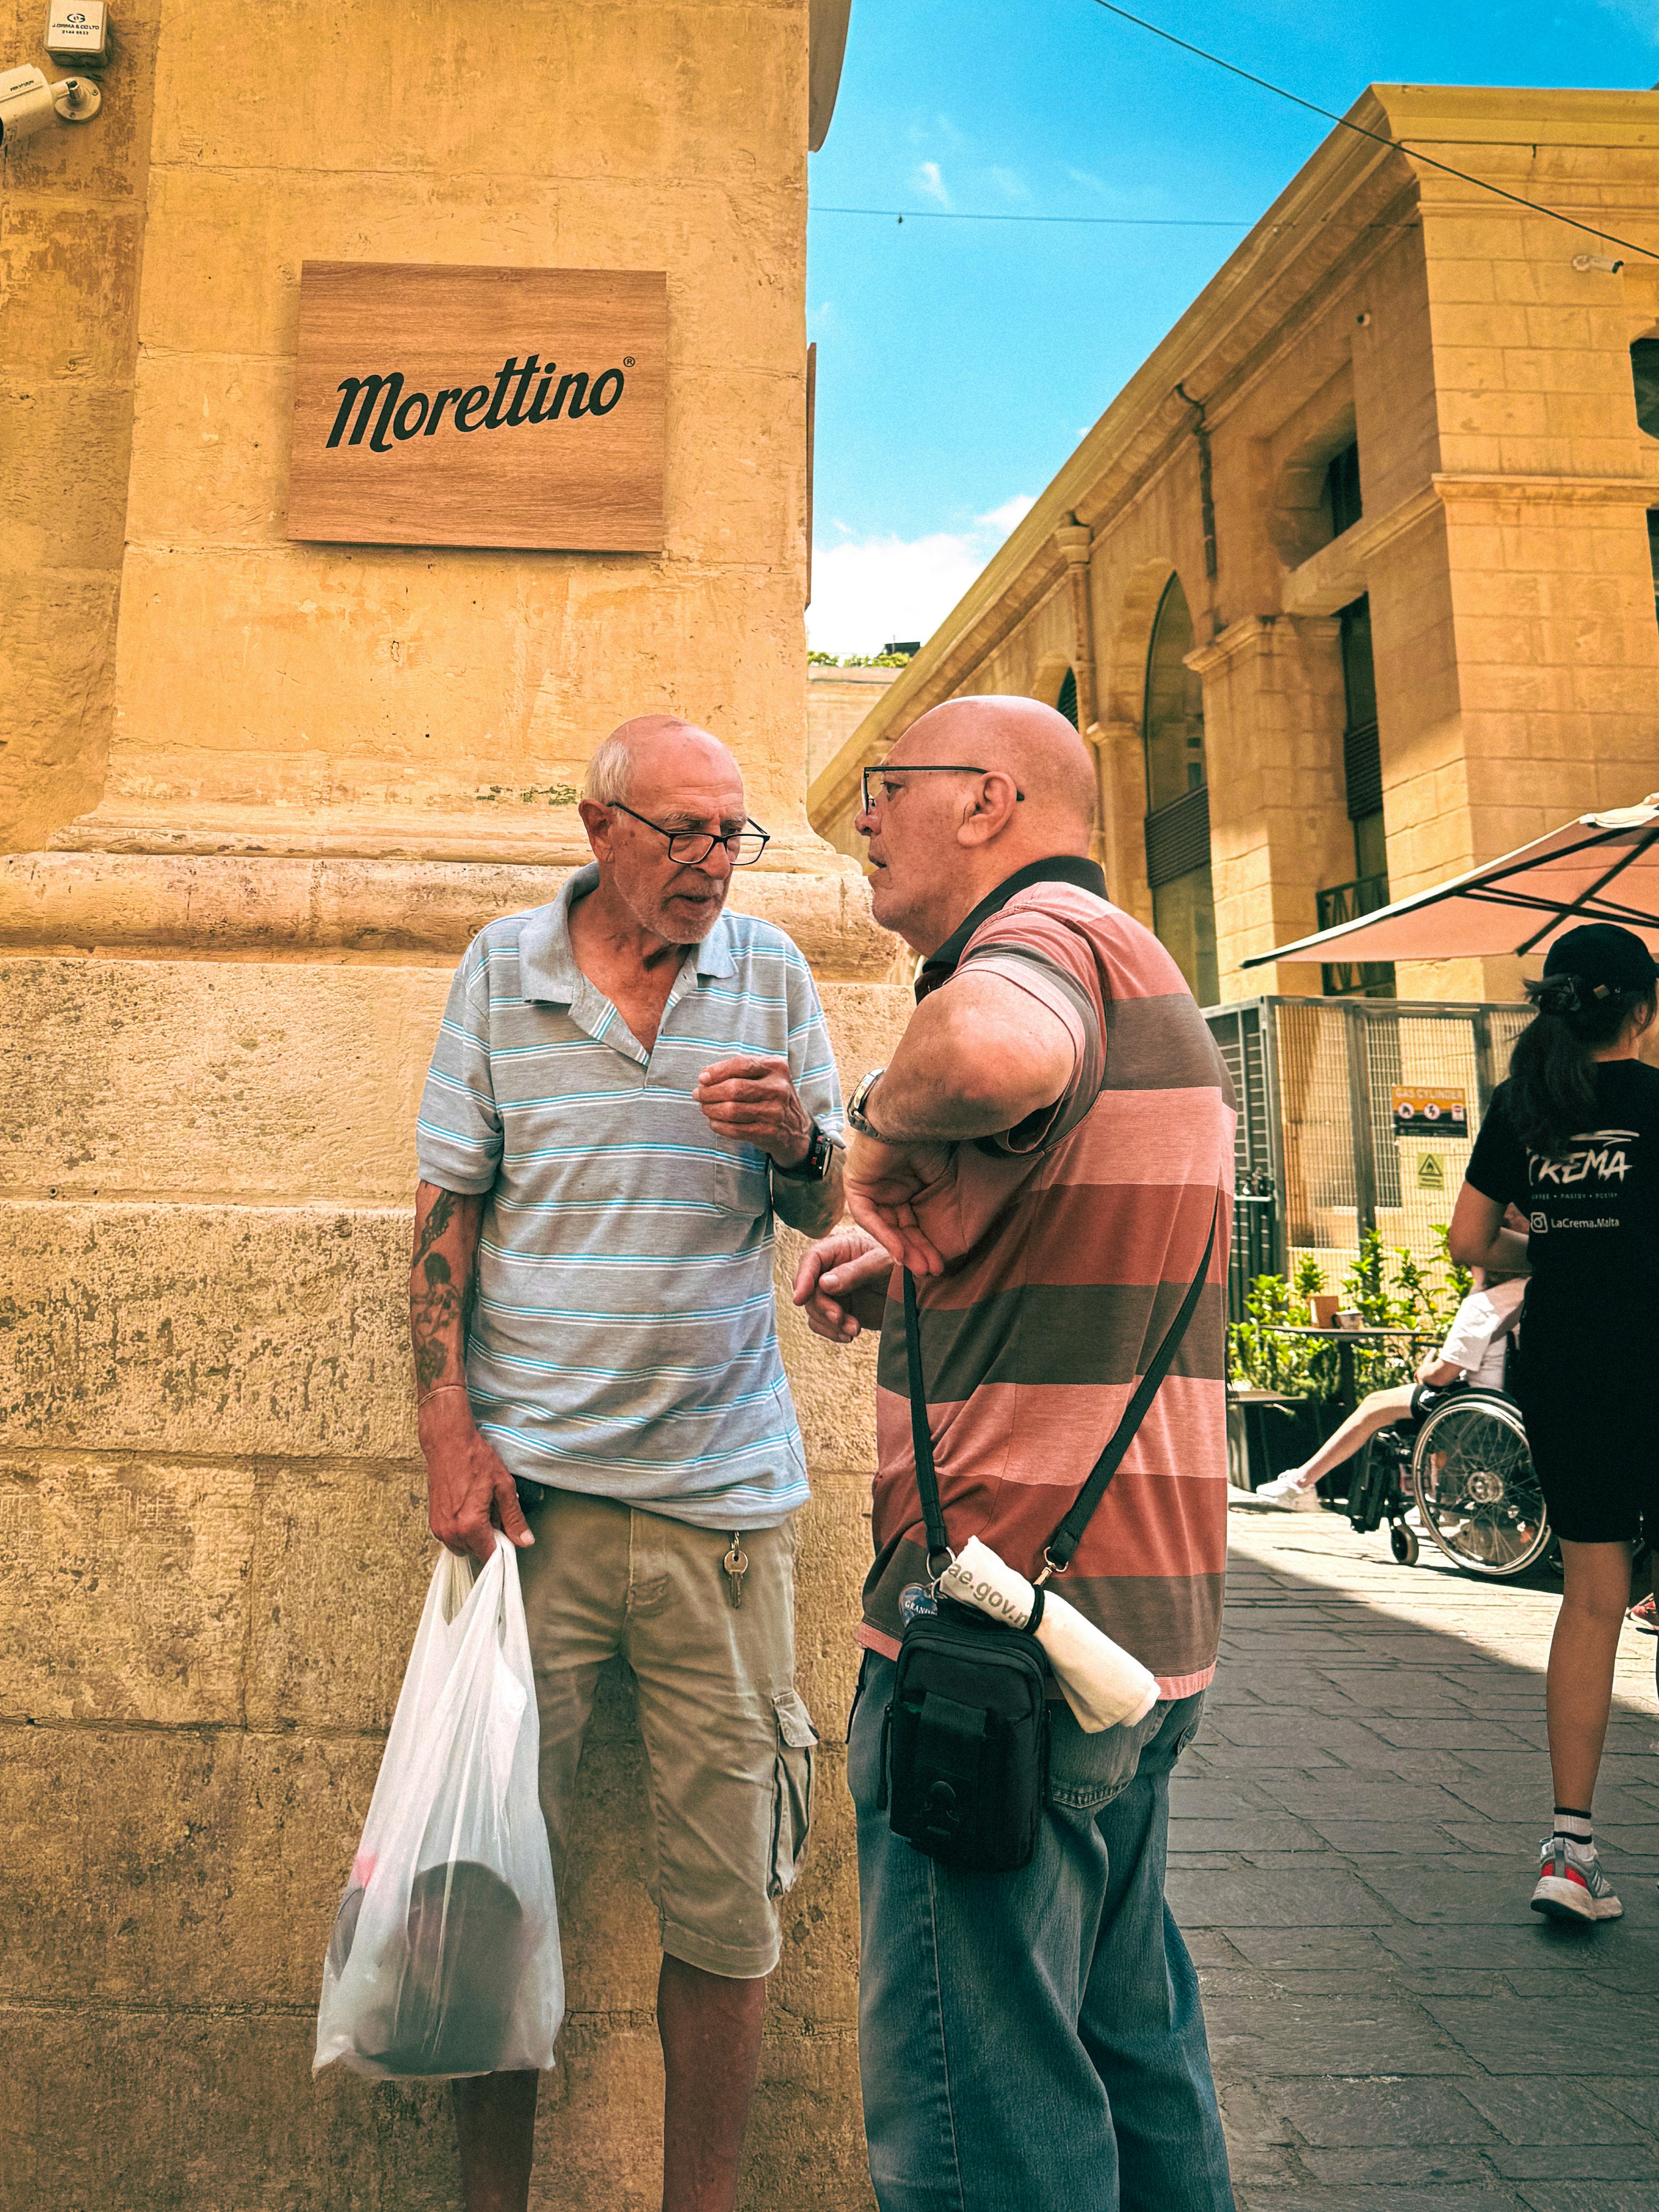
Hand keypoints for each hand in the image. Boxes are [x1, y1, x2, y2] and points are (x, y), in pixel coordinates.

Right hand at [420, 1393, 532, 1562]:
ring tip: (481, 1508)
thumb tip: (525, 1541)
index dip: (503, 1549)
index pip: (490, 1556)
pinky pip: (452, 1537)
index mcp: (471, 1526)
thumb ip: (514, 1518)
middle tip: (495, 1513)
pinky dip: (462, 1529)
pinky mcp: (433, 1522)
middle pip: (476, 1552)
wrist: (447, 1443)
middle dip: (489, 1539)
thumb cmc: (475, 1460)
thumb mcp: (503, 1488)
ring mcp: (439, 1528)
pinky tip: (468, 1507)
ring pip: (463, 1547)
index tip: (509, 1537)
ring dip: (475, 1535)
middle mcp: (451, 1532)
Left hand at [693, 1055, 812, 1165]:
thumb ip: (738, 1071)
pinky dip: (719, 1126)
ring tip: (705, 1108)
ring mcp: (775, 1112)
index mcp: (776, 1067)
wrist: (796, 1129)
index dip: (717, 1071)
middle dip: (709, 1092)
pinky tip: (714, 1122)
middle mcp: (778, 1088)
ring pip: (732, 1110)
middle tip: (698, 1095)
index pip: (742, 1064)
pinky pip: (735, 1129)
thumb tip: (704, 1076)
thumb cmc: (771, 1097)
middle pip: (734, 1088)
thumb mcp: (764, 1076)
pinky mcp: (769, 1132)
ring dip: (711, 1109)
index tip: (702, 1078)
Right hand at [793, 1227, 892, 1341]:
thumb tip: (823, 1284)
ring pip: (814, 1309)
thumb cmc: (902, 1268)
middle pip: (809, 1289)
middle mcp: (831, 1269)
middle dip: (822, 1307)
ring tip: (854, 1329)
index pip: (812, 1260)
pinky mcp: (839, 1310)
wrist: (919, 1293)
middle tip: (840, 1318)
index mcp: (839, 1248)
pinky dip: (832, 1332)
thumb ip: (854, 1272)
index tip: (799, 1299)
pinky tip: (849, 1336)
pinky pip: (823, 1323)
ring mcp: (834, 1291)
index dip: (803, 1278)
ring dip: (830, 1322)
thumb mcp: (882, 1264)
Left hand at [844, 1131, 952, 1275]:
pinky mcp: (857, 1186)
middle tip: (930, 1271)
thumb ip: (939, 1198)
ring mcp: (870, 1187)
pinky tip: (900, 1252)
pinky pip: (869, 1217)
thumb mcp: (939, 1176)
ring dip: (901, 1249)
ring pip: (885, 1227)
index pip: (913, 1222)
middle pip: (899, 1228)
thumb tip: (961, 1225)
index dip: (926, 1244)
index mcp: (905, 1186)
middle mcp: (886, 1189)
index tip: (940, 1263)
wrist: (911, 1114)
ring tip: (918, 1268)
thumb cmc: (931, 1138)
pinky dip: (885, 1235)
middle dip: (915, 1252)